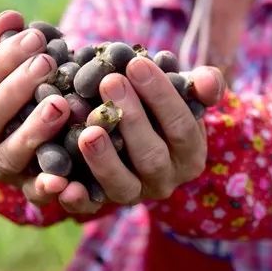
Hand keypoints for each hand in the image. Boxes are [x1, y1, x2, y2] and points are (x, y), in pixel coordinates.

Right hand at [0, 11, 72, 199]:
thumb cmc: (25, 92)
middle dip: (15, 89)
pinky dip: (48, 188)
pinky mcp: (29, 192)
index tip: (36, 37)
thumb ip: (5, 42)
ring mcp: (1, 171)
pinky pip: (36, 194)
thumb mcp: (11, 67)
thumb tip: (11, 17)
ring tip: (60, 105)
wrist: (46, 140)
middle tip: (47, 63)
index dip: (3, 58)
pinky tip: (65, 179)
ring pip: (8, 155)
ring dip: (32, 130)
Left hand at [55, 59, 224, 213]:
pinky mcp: (101, 204)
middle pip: (151, 155)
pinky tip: (63, 185)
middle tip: (109, 82)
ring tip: (88, 130)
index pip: (181, 126)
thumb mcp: (182, 93)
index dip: (161, 95)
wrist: (134, 133)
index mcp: (189, 153)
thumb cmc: (157, 104)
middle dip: (131, 118)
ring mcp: (133, 194)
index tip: (137, 63)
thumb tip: (208, 80)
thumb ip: (200, 85)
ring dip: (104, 158)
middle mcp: (164, 179)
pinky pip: (89, 207)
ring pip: (122, 185)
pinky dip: (77, 198)